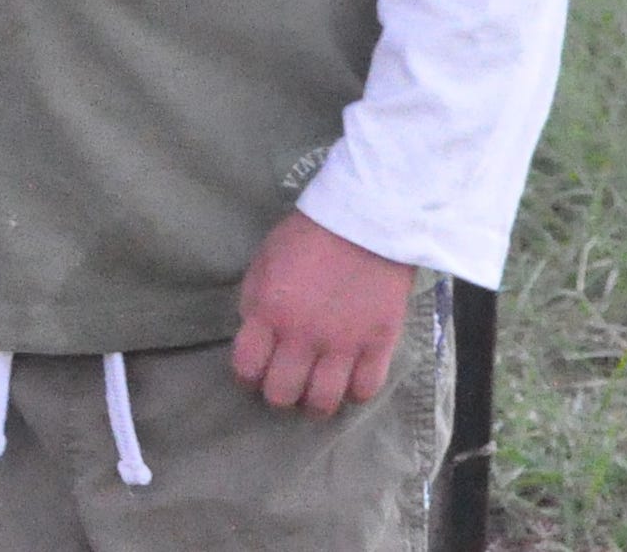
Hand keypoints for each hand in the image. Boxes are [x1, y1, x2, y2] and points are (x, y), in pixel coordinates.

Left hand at [230, 210, 415, 417]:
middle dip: (277, 394)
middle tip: (284, 384)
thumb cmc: (306, 238)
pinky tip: (348, 382)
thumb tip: (254, 336)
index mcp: (269, 312)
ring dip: (314, 403)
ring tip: (314, 392)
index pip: (247, 367)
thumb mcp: (262, 262)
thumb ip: (255, 303)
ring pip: (323, 401)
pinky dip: (354, 393)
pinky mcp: (380, 345)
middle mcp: (303, 336)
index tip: (253, 373)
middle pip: (282, 393)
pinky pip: (365, 390)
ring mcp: (344, 344)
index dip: (246, 377)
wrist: (364, 223)